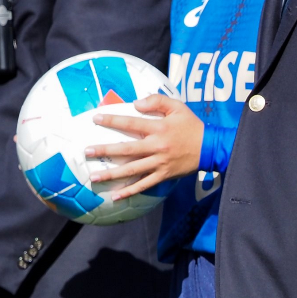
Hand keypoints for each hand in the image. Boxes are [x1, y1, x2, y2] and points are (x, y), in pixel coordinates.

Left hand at [84, 93, 204, 200]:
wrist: (209, 147)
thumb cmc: (191, 125)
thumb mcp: (178, 106)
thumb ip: (157, 101)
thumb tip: (136, 103)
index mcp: (159, 128)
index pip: (131, 122)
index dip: (113, 120)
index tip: (95, 119)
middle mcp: (157, 146)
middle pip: (127, 149)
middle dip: (105, 150)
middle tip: (87, 152)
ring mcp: (159, 163)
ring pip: (132, 170)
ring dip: (112, 174)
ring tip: (94, 177)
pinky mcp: (163, 175)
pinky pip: (144, 185)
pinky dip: (130, 192)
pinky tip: (115, 196)